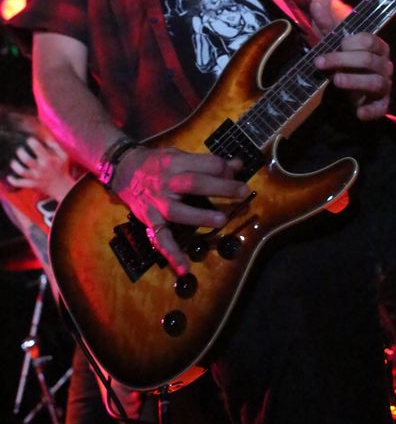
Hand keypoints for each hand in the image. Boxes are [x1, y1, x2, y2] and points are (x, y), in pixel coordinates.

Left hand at [6, 135, 72, 201]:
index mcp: (48, 160)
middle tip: (20, 150)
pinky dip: (13, 180)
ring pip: (21, 171)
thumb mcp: (64, 156)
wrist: (62, 187)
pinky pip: (20, 183)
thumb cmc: (63, 170)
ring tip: (14, 161)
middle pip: (26, 159)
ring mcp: (36, 177)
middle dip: (20, 152)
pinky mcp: (32, 185)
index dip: (31, 141)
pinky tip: (10, 176)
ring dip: (15, 165)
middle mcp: (41, 168)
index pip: (36, 147)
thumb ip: (56, 146)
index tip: (29, 140)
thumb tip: (46, 139)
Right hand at [111, 146, 249, 274]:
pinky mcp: (150, 220)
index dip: (224, 168)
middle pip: (195, 183)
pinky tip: (184, 268)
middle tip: (243, 191)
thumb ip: (207, 162)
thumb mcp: (180, 155)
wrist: (123, 169)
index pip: (206, 164)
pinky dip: (171, 254)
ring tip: (222, 221)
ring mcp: (158, 203)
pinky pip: (160, 238)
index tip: (236, 173)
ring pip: (179, 211)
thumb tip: (238, 165)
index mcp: (176, 162)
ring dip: (201, 216)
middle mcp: (167, 182)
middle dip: (221, 187)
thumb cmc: (157, 162)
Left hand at [309, 0, 392, 120]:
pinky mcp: (380, 104)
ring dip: (355, 81)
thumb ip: (325, 18)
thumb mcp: (330, 37)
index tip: (336, 44)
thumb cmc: (339, 56)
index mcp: (376, 45)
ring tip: (335, 80)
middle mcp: (384, 64)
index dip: (351, 42)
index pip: (369, 41)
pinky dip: (371, 111)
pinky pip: (381, 108)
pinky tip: (358, 113)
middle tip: (320, 62)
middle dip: (343, 60)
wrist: (342, 84)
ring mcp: (384, 84)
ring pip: (376, 82)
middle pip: (369, 60)